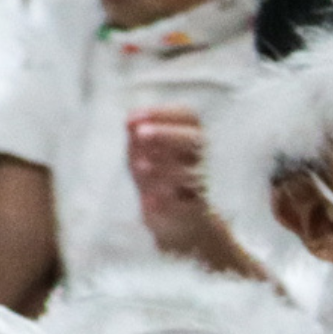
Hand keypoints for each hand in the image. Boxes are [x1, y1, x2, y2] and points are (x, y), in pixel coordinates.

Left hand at [126, 106, 229, 251]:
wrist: (173, 219)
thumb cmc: (156, 175)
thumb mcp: (141, 151)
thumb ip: (136, 134)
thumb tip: (130, 122)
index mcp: (191, 137)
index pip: (188, 116)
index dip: (161, 114)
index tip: (132, 119)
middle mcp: (202, 157)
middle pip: (196, 140)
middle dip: (168, 135)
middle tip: (142, 134)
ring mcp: (201, 184)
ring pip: (193, 173)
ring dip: (166, 168)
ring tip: (142, 168)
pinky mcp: (196, 211)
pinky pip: (186, 204)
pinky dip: (167, 201)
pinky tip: (150, 199)